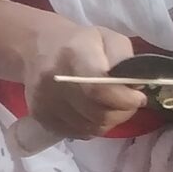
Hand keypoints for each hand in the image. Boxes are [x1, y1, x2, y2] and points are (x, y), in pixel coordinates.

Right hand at [23, 23, 143, 139]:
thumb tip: (134, 89)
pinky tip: (90, 110)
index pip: (99, 89)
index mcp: (73, 54)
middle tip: (127, 101)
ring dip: (108, 120)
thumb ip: (125, 61)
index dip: (124, 99)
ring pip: (91, 128)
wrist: (35, 48)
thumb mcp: (108, 38)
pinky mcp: (41, 118)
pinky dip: (91, 125)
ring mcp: (45, 103)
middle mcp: (54, 81)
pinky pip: (78, 133)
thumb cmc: (78, 42)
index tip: (137, 97)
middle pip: (99, 114)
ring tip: (109, 104)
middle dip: (122, 111)